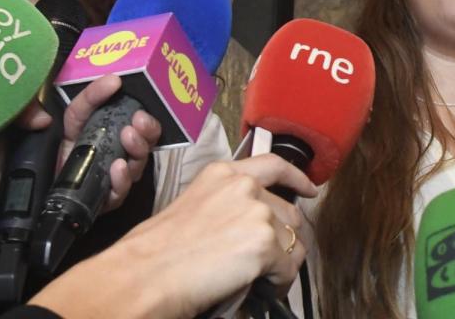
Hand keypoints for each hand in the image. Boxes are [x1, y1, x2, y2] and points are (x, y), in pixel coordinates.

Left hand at [0, 75, 159, 257]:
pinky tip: (121, 170)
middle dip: (138, 126)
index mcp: (57, 132)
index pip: (86, 108)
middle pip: (120, 137)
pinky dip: (121, 184)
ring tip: (133, 140)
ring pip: (125, 164)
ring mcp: (80, 181)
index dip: (102, 94)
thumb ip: (19, 113)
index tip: (115, 82)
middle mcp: (74, 154)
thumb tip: (46, 119)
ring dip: (137, 151)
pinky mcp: (80, 208)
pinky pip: (110, 197)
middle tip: (140, 120)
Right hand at [29, 155, 316, 318]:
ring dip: (281, 264)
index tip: (309, 188)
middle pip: (289, 212)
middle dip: (283, 240)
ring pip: (293, 242)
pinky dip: (277, 284)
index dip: (297, 177)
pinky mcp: (264, 243)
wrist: (145, 274)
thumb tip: (249, 227)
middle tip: (265, 262)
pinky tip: (257, 288)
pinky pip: (288, 269)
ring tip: (256, 279)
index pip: (273, 165)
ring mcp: (256, 212)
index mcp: (222, 174)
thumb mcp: (192, 208)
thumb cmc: (156, 252)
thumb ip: (225, 206)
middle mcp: (243, 186)